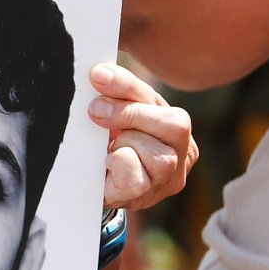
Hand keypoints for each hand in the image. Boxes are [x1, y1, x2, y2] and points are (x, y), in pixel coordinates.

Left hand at [88, 63, 195, 211]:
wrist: (87, 182)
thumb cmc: (104, 143)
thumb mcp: (112, 114)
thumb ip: (114, 94)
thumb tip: (100, 73)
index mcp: (172, 124)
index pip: (157, 99)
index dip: (127, 85)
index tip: (97, 75)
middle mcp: (181, 152)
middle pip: (175, 125)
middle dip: (130, 112)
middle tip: (95, 110)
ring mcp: (169, 177)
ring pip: (160, 157)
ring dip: (126, 145)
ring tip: (108, 147)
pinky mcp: (147, 195)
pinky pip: (137, 180)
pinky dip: (119, 167)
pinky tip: (108, 163)